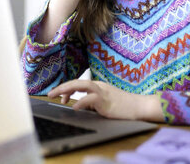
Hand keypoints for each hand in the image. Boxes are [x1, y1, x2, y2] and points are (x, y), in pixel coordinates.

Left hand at [47, 79, 163, 121]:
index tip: (60, 98)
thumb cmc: (122, 105)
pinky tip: (74, 107)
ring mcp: (103, 92)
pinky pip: (92, 99)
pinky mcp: (107, 101)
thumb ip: (92, 102)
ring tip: (58, 96)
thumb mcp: (104, 102)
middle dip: (62, 87)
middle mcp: (98, 86)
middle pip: (77, 82)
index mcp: (97, 86)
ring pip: (83, 85)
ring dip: (68, 90)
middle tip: (50, 94)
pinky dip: (82, 102)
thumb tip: (81, 105)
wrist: (139, 106)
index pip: (78, 84)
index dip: (66, 89)